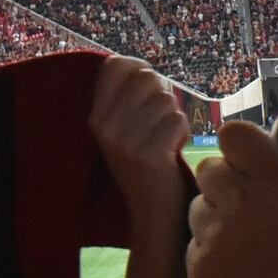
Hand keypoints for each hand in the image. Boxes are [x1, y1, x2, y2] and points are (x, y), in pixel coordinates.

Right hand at [88, 56, 192, 242]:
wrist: (152, 212)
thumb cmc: (146, 161)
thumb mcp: (124, 129)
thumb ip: (128, 97)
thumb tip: (141, 65)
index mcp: (95, 117)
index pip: (117, 65)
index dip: (140, 70)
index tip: (148, 91)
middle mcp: (104, 126)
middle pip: (147, 78)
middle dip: (162, 95)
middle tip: (159, 123)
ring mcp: (124, 141)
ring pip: (166, 100)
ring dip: (174, 118)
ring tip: (164, 141)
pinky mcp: (147, 154)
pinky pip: (177, 121)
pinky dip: (182, 134)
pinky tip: (171, 152)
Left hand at [186, 122, 277, 277]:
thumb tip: (251, 140)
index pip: (233, 134)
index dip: (235, 149)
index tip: (243, 165)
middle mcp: (245, 201)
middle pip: (207, 168)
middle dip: (220, 186)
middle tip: (239, 209)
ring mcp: (218, 235)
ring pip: (196, 207)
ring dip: (212, 221)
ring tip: (238, 244)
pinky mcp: (198, 265)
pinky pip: (193, 244)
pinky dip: (208, 255)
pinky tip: (231, 268)